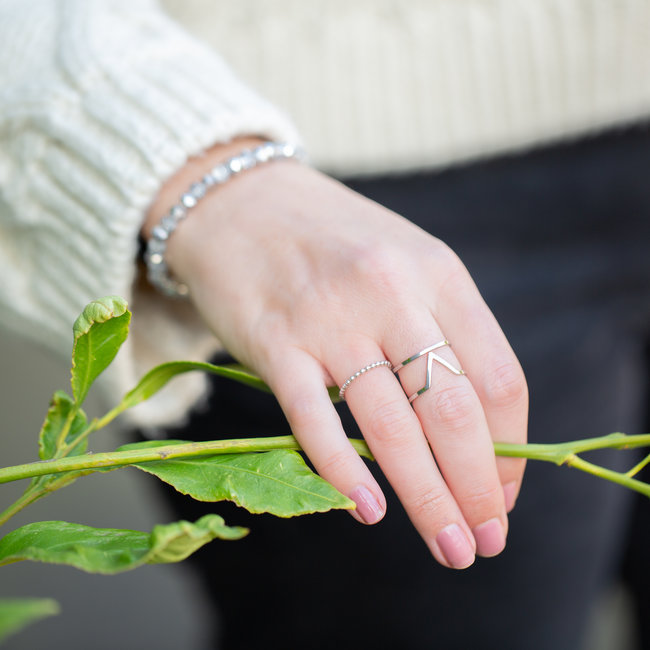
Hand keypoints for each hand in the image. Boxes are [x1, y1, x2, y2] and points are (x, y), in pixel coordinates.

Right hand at [145, 139, 527, 568]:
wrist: (241, 200)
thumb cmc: (332, 241)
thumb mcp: (405, 264)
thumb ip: (440, 331)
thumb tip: (470, 429)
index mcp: (439, 274)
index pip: (498, 377)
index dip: (511, 449)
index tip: (504, 494)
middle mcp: (392, 293)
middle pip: (453, 410)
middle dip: (478, 488)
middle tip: (484, 541)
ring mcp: (330, 317)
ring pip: (390, 425)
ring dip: (426, 497)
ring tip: (447, 545)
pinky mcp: (274, 340)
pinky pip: (313, 416)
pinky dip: (341, 468)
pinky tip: (365, 507)